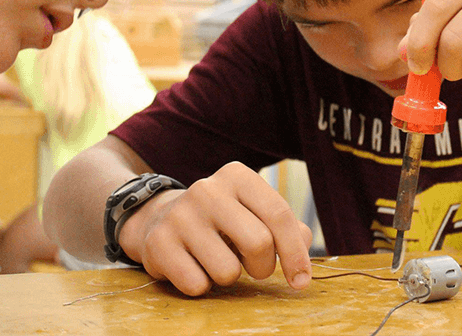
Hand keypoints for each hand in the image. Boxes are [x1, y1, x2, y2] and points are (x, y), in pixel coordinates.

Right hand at [118, 162, 312, 295]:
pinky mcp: (158, 243)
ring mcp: (180, 215)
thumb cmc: (223, 221)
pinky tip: (193, 265)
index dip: (296, 253)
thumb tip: (303, 249)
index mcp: (238, 176)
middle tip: (254, 267)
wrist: (160, 220)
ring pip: (227, 271)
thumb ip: (287, 228)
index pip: (278, 214)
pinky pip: (197, 285)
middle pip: (259, 243)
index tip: (301, 280)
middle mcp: (207, 189)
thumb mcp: (255, 213)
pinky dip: (202, 285)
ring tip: (217, 259)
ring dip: (229, 277)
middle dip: (263, 267)